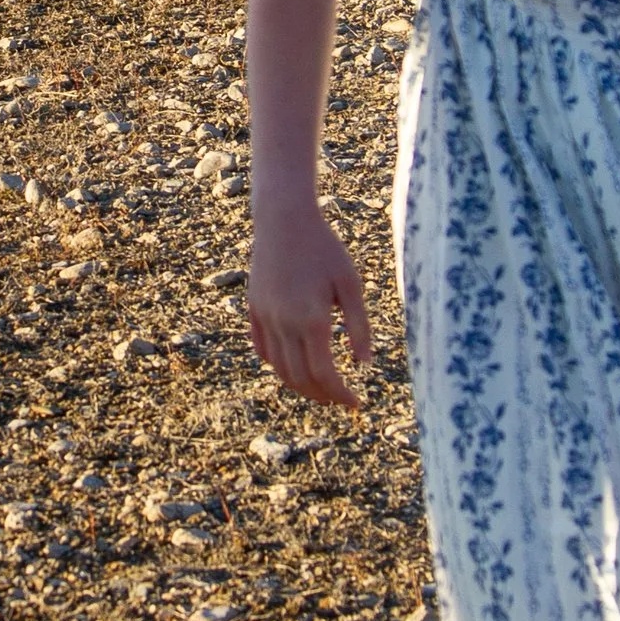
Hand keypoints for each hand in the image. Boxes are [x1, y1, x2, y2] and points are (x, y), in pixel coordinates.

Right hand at [248, 203, 373, 406]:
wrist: (284, 218)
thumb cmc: (324, 248)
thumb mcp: (351, 284)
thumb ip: (359, 326)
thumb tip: (365, 364)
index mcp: (312, 320)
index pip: (324, 375)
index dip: (340, 394)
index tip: (356, 402)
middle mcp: (284, 324)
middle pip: (300, 378)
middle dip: (322, 396)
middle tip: (340, 400)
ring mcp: (265, 317)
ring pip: (279, 368)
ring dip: (299, 385)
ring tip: (319, 389)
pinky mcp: (254, 308)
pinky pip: (262, 348)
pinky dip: (277, 365)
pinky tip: (293, 366)